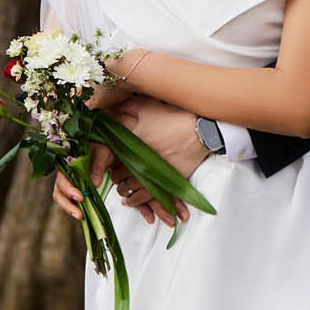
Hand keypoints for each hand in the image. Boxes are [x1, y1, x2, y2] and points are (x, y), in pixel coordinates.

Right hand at [52, 140, 109, 224]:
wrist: (103, 151)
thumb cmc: (101, 149)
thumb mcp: (102, 153)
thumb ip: (97, 167)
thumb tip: (94, 184)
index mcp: (67, 162)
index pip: (62, 178)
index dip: (69, 189)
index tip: (80, 197)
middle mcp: (65, 174)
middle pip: (59, 191)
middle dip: (67, 204)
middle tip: (79, 214)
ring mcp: (68, 183)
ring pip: (62, 198)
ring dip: (70, 209)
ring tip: (81, 217)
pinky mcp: (74, 190)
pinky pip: (71, 200)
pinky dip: (76, 208)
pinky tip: (84, 214)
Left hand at [107, 95, 207, 226]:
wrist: (200, 131)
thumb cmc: (174, 118)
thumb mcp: (147, 107)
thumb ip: (127, 107)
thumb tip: (112, 108)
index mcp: (133, 145)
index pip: (114, 160)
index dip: (109, 164)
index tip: (110, 165)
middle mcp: (141, 162)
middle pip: (122, 176)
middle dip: (116, 179)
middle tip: (115, 179)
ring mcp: (154, 174)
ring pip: (133, 189)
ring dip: (125, 192)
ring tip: (123, 192)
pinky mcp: (167, 182)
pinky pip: (149, 197)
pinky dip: (139, 201)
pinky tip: (132, 202)